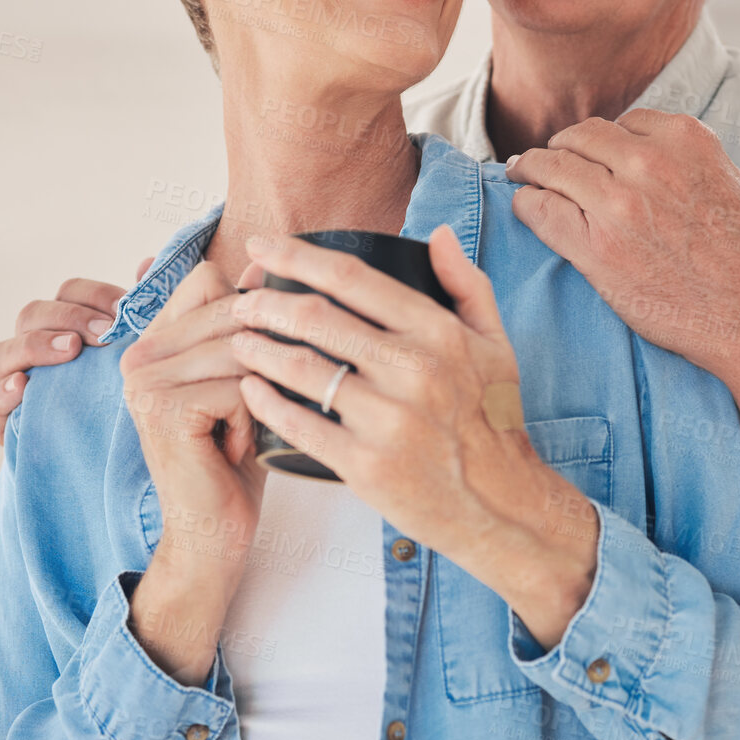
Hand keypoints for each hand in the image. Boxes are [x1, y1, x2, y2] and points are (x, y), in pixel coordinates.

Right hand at [0, 254, 155, 444]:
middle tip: (105, 333)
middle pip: (33, 314)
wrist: (105, 461)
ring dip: (36, 346)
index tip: (125, 310)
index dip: (94, 295)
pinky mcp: (2, 422)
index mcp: (65, 324)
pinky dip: (2, 393)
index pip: (69, 292)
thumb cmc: (121, 397)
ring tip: (71, 350)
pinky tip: (25, 387)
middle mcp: (33, 347)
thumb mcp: (136, 356)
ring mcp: (12, 381)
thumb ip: (140, 312)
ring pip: (4, 352)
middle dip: (69, 317)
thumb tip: (146, 265)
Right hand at [118, 255, 270, 681]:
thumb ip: (247, 326)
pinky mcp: (163, 409)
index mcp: (154, 340)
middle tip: (252, 409)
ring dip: (261, 395)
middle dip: (264, 359)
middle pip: (231, 310)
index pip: (209, 280)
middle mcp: (139, 354)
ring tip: (240, 432)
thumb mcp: (245, 382)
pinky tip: (233, 451)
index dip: (249, 311)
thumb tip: (266, 265)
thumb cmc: (236, 461)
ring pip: (242, 349)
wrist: (213, 534)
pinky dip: (254, 421)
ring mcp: (145, 381)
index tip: (254, 364)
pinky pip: (240, 387)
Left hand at [230, 226, 597, 648]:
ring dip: (257, 349)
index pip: (352, 278)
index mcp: (439, 333)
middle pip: (316, 318)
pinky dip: (266, 404)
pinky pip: (300, 425)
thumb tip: (434, 234)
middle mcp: (414, 371)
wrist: (501, 505)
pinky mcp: (367, 465)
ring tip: (238, 342)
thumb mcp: (496, 345)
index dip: (296, 256)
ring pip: (301, 369)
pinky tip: (250, 390)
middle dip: (264, 304)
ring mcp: (388, 420)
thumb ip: (466, 284)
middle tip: (240, 302)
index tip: (261, 246)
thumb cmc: (493, 421)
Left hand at [505, 110, 739, 386]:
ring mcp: (618, 205)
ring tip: (521, 175)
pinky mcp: (596, 249)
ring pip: (551, 167)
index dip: (602, 139)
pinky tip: (526, 208)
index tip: (592, 152)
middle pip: (579, 137)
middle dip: (560, 147)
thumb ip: (713, 170)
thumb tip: (703, 171)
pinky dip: (526, 205)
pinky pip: (539, 211)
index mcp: (686, 140)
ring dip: (531, 169)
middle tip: (543, 160)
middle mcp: (648, 164)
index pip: (623, 122)